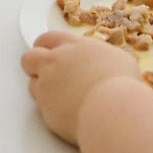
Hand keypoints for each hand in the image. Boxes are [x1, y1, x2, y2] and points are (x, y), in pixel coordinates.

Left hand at [21, 32, 143, 144]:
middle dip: (34, 65)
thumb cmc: (124, 87)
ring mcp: (46, 84)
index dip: (47, 47)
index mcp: (74, 46)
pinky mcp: (43, 106)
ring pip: (33, 84)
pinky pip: (42, 107)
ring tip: (67, 99)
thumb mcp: (118, 60)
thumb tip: (96, 62)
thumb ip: (97, 57)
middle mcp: (55, 62)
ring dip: (44, 90)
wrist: (114, 111)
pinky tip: (70, 113)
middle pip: (29, 58)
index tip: (49, 54)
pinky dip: (52, 110)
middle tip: (45, 75)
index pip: (49, 39)